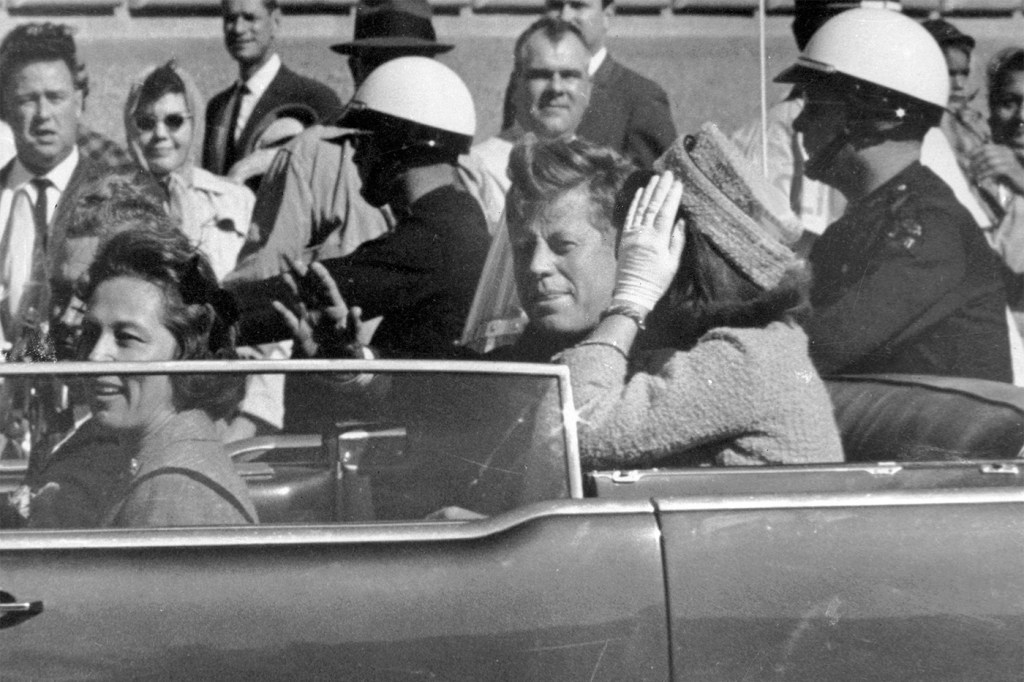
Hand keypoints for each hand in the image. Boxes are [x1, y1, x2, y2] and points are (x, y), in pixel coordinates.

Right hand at [272, 256, 367, 357]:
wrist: (337, 363)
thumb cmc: (350, 347)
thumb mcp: (356, 337)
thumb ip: (355, 324)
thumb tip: (357, 309)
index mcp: (336, 307)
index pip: (328, 288)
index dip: (321, 276)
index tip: (314, 265)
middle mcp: (320, 309)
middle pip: (310, 288)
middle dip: (302, 275)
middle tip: (294, 261)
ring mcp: (309, 318)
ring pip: (298, 299)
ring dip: (291, 288)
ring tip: (285, 275)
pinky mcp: (300, 331)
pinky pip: (290, 321)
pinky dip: (282, 313)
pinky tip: (275, 304)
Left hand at [613, 171, 685, 312]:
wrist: (632, 293)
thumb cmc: (657, 281)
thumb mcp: (673, 263)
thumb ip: (677, 241)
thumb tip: (681, 221)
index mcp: (657, 241)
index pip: (666, 213)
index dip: (672, 196)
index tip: (678, 183)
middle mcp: (643, 234)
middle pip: (653, 206)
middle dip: (661, 188)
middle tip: (668, 173)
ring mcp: (632, 235)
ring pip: (641, 208)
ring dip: (648, 192)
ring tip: (656, 178)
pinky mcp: (624, 238)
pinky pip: (630, 216)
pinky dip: (635, 203)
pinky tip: (640, 192)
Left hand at [970, 144, 1023, 195]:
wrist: (1023, 183)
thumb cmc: (1008, 176)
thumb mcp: (997, 167)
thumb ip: (987, 162)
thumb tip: (970, 162)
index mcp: (1003, 150)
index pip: (986, 147)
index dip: (975, 152)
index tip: (967, 159)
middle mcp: (1007, 153)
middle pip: (987, 153)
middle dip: (976, 162)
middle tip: (970, 171)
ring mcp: (1010, 160)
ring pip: (990, 161)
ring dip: (980, 170)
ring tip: (975, 177)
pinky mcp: (1011, 169)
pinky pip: (995, 170)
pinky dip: (986, 175)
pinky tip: (981, 180)